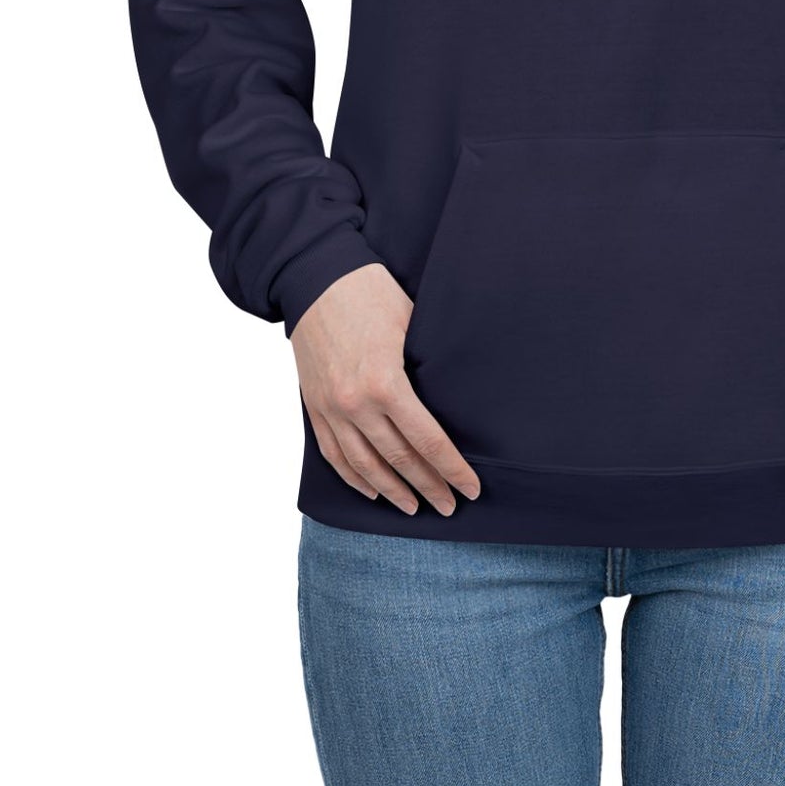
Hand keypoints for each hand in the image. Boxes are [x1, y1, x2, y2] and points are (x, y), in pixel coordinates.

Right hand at [290, 263, 481, 516]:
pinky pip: (333, 454)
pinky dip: (354, 478)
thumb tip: (458, 394)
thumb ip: (429, 364)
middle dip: (428, 486)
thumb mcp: (412, 323)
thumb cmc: (371, 293)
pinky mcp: (314, 406)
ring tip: (414, 508)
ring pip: (364, 466)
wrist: (316, 278)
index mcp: (385, 382)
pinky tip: (372, 490)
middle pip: (399, 460)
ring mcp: (331, 409)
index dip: (451, 469)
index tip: (470, 488)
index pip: (427, 441)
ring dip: (392, 491)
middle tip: (449, 506)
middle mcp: (355, 404)